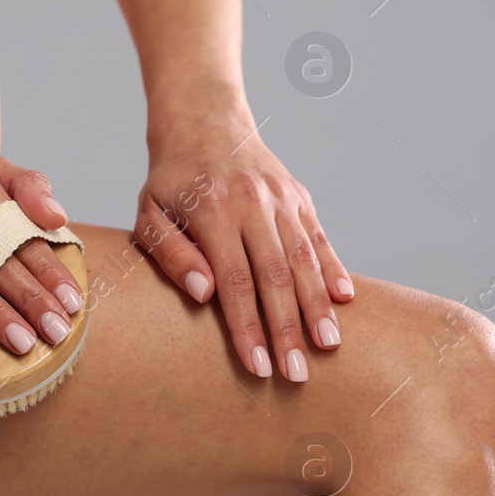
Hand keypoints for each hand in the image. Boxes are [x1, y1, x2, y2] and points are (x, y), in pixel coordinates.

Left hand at [135, 131, 352, 380]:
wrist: (204, 121)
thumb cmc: (171, 180)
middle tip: (296, 374)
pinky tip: (345, 300)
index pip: (235, 280)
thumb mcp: (149, 213)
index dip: (248, 327)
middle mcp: (253, 202)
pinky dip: (334, 268)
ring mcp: (281, 198)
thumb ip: (171, 253)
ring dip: (317, 305)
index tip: (257, 367)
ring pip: (304, 258)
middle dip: (288, 329)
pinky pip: (319, 237)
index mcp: (213, 209)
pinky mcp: (299, 197)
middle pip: (276, 276)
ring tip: (328, 345)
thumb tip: (203, 294)